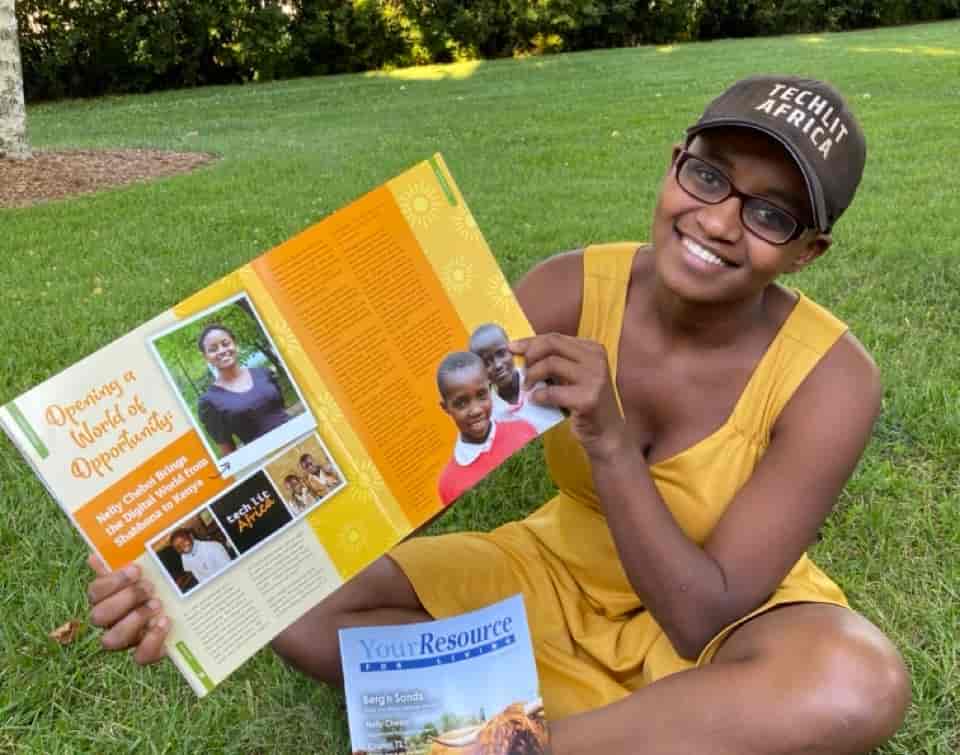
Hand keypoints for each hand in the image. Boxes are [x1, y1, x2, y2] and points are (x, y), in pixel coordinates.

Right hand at [87, 554, 168, 664]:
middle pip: (98, 616)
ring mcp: (128, 638)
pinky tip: (165, 622)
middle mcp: (113, 620)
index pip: (95, 592)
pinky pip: (139, 656)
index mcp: (110, 596)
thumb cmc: (167, 579)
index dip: (112, 581)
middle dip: (125, 599)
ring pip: (111, 639)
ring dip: (134, 620)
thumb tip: (94, 557)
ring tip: (158, 604)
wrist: (194, 603)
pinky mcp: (147, 652)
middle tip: (149, 587)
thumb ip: (128, 557)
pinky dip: (151, 640)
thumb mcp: (154, 564)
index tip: (136, 569)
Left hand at [511, 334, 627, 459]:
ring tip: (527, 387)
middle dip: (530, 355)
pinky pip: (553, 391)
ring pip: (551, 364)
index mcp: (593, 349)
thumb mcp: (576, 375)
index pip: (555, 337)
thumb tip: (523, 351)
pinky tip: (536, 400)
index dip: (530, 342)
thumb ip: (557, 361)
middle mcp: (596, 360)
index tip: (512, 348)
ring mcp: (595, 379)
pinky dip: (539, 395)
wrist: (607, 432)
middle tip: (521, 371)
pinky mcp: (588, 399)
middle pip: (552, 344)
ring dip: (532, 375)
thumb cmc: (585, 402)